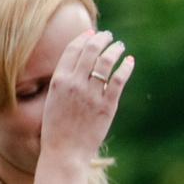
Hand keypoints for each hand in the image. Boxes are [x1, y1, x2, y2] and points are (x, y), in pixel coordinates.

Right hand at [41, 27, 132, 167]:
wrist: (64, 151)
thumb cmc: (57, 127)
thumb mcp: (54, 99)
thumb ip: (65, 81)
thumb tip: (79, 65)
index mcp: (58, 81)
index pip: (72, 50)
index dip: (83, 38)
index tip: (91, 32)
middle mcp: (74, 84)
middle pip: (90, 51)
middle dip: (101, 39)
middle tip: (108, 35)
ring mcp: (91, 94)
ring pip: (106, 61)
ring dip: (114, 49)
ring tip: (120, 46)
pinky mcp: (107, 105)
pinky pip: (119, 79)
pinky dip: (126, 67)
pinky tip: (129, 61)